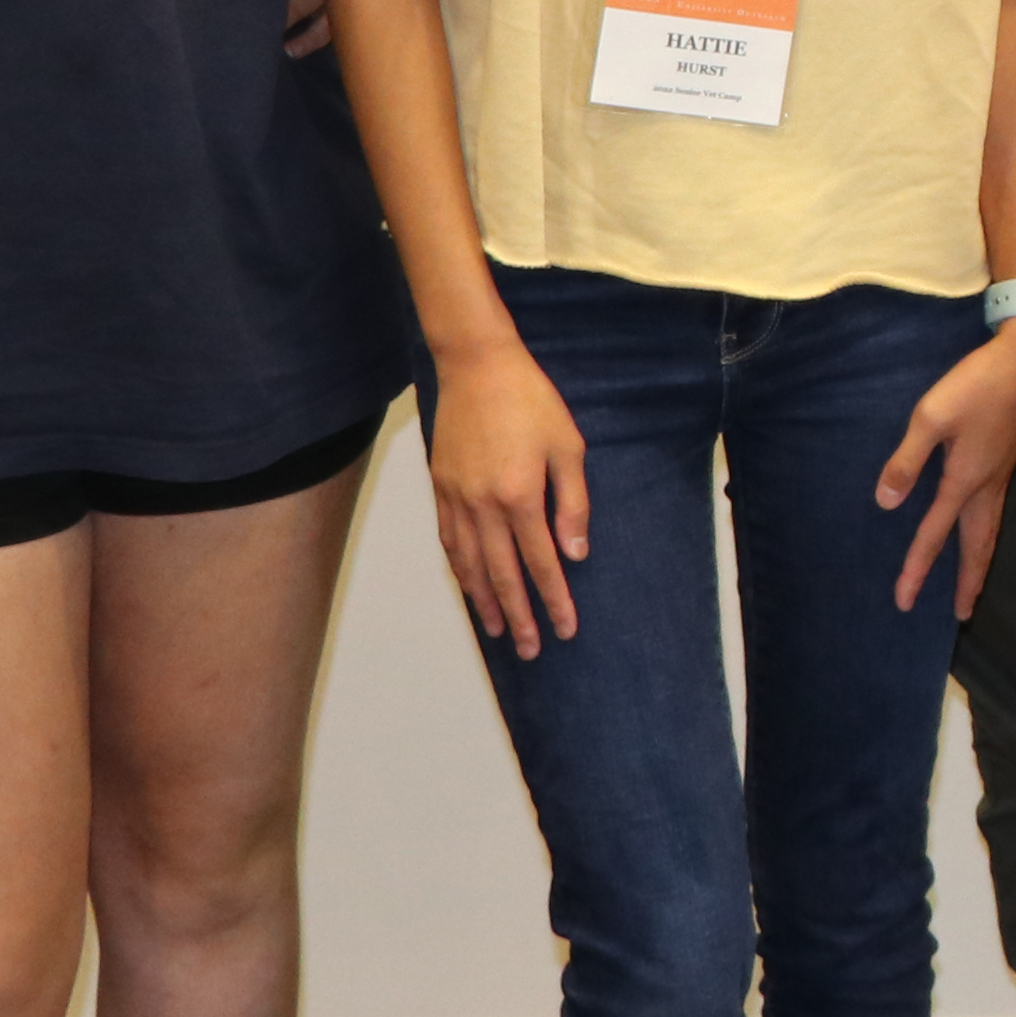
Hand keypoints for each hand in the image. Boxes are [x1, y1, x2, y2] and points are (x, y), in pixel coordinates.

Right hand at [425, 341, 589, 657]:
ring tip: (496, 631)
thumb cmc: (531, 401)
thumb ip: (572, 504)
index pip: (541, 563)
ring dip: (484, 601)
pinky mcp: (440, 487)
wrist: (477, 366)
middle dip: (519, 616)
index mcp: (520, 496)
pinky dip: (460, 569)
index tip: (565, 629)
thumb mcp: (568, 447)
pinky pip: (449, 540)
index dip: (554, 600)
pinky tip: (469, 585)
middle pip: (502, 575)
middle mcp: (484, 505)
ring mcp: (457, 498)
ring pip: (470, 564)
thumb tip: (575, 555)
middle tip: (529, 650)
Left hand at [880, 321, 1015, 615]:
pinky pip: (994, 516)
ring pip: (990, 533)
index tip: (904, 602)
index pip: (934, 535)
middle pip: (977, 548)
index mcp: (965, 481)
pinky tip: (980, 533)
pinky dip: (987, 538)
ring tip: (974, 588)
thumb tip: (886, 503)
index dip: (916, 570)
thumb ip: (907, 461)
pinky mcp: (1005, 463)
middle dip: (968, 583)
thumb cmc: (977, 385)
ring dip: (981, 564)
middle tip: (962, 615)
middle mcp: (987, 488)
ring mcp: (1001, 477)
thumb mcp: (931, 417)